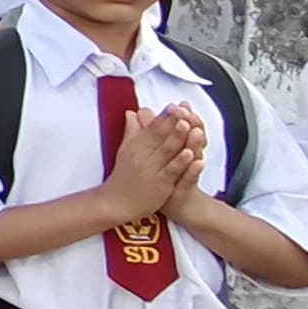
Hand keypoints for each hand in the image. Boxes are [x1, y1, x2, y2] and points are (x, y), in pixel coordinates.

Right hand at [103, 102, 204, 220]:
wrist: (115, 203)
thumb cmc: (122, 177)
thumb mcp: (124, 151)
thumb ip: (131, 131)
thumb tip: (132, 113)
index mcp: (135, 146)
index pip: (151, 128)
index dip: (164, 116)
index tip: (174, 105)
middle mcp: (142, 155)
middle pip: (160, 136)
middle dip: (173, 121)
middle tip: (183, 110)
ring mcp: (151, 170)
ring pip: (167, 151)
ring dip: (179, 137)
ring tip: (189, 125)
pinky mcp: (160, 184)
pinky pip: (172, 171)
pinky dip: (181, 162)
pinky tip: (191, 154)